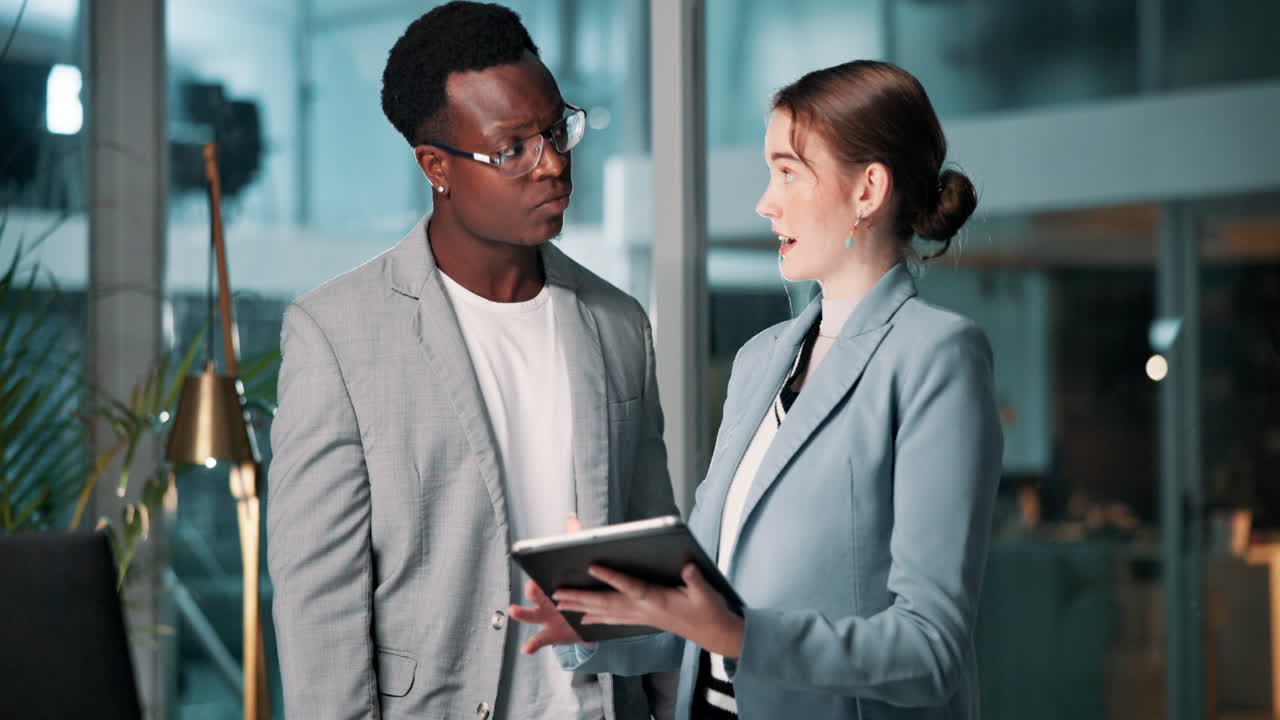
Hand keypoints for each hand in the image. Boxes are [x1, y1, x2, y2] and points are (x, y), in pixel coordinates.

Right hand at [508, 513, 593, 654]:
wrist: (584, 621)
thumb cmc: (575, 591)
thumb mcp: (575, 569)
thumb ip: (574, 542)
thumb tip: (572, 518)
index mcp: (549, 584)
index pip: (540, 576)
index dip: (537, 573)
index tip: (535, 567)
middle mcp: (544, 601)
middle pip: (534, 595)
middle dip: (532, 591)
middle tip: (532, 586)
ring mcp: (545, 618)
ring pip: (530, 615)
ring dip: (521, 613)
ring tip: (514, 610)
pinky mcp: (552, 634)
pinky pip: (539, 640)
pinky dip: (531, 644)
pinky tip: (526, 648)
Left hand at [554, 563, 744, 658]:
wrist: (713, 633)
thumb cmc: (709, 610)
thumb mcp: (706, 593)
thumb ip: (695, 579)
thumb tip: (687, 567)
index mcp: (657, 601)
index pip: (630, 586)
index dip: (611, 577)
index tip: (592, 566)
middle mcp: (644, 610)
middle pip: (607, 603)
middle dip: (581, 598)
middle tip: (557, 593)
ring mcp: (640, 616)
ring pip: (605, 612)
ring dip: (581, 607)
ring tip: (560, 603)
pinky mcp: (642, 619)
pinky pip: (613, 619)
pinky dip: (596, 618)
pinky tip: (582, 620)